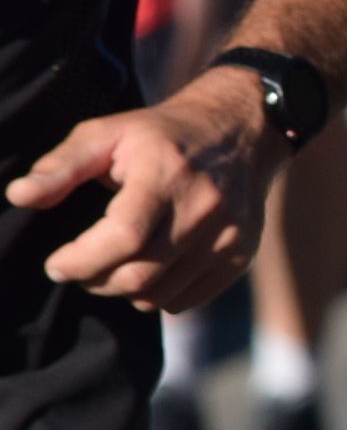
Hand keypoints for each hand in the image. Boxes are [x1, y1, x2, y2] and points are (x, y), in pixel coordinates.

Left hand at [3, 68, 283, 312]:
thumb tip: (18, 195)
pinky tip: (146, 271)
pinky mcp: (242, 254)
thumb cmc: (160, 134)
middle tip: (77, 268)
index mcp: (167, 175)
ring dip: (121, 291)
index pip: (123, 237)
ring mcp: (229, 235)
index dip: (81, 260)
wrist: (241, 130)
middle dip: (93, 280)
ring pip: (159, 294)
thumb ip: (62, 166)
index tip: (56, 264)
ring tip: (109, 268)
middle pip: (139, 274)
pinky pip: (187, 300)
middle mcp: (205, 208)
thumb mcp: (107, 134)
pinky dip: (157, 297)